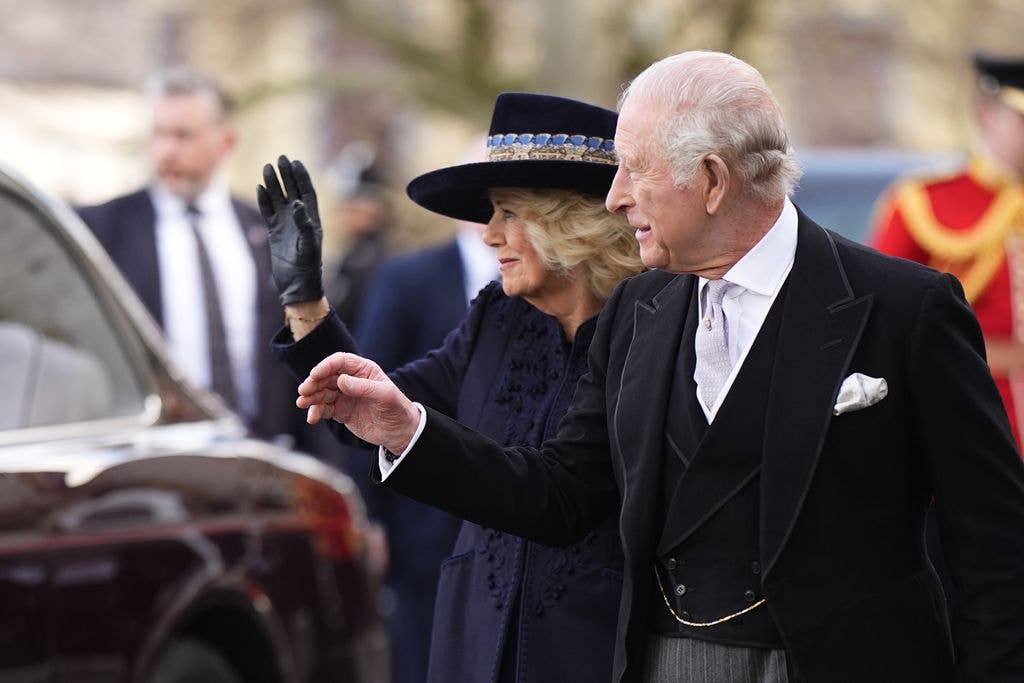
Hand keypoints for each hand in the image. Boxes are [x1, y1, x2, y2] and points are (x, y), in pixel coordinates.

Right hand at [257, 155, 323, 305]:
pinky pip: (268, 212)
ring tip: (267, 167)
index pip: (307, 192)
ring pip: (278, 199)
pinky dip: (264, 200)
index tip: (296, 162)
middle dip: (287, 175)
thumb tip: (296, 203)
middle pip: (292, 191)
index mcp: (312, 219)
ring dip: (273, 184)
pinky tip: (259, 188)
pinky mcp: (275, 233)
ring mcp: (286, 225)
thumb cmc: (308, 266)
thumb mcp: (308, 245)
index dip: (302, 177)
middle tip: (281, 158)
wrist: (297, 285)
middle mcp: (299, 219)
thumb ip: (304, 224)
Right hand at [297, 352, 420, 452]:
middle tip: (304, 391)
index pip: (340, 361)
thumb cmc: (397, 408)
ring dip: (311, 397)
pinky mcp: (340, 411)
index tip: (315, 375)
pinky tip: (312, 418)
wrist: (400, 432)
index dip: (325, 366)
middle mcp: (351, 380)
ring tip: (302, 403)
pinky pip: (324, 409)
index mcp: (363, 369)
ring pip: (322, 393)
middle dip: (313, 382)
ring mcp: (344, 396)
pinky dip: (316, 412)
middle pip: (326, 376)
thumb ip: (363, 387)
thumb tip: (340, 380)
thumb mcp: (385, 395)